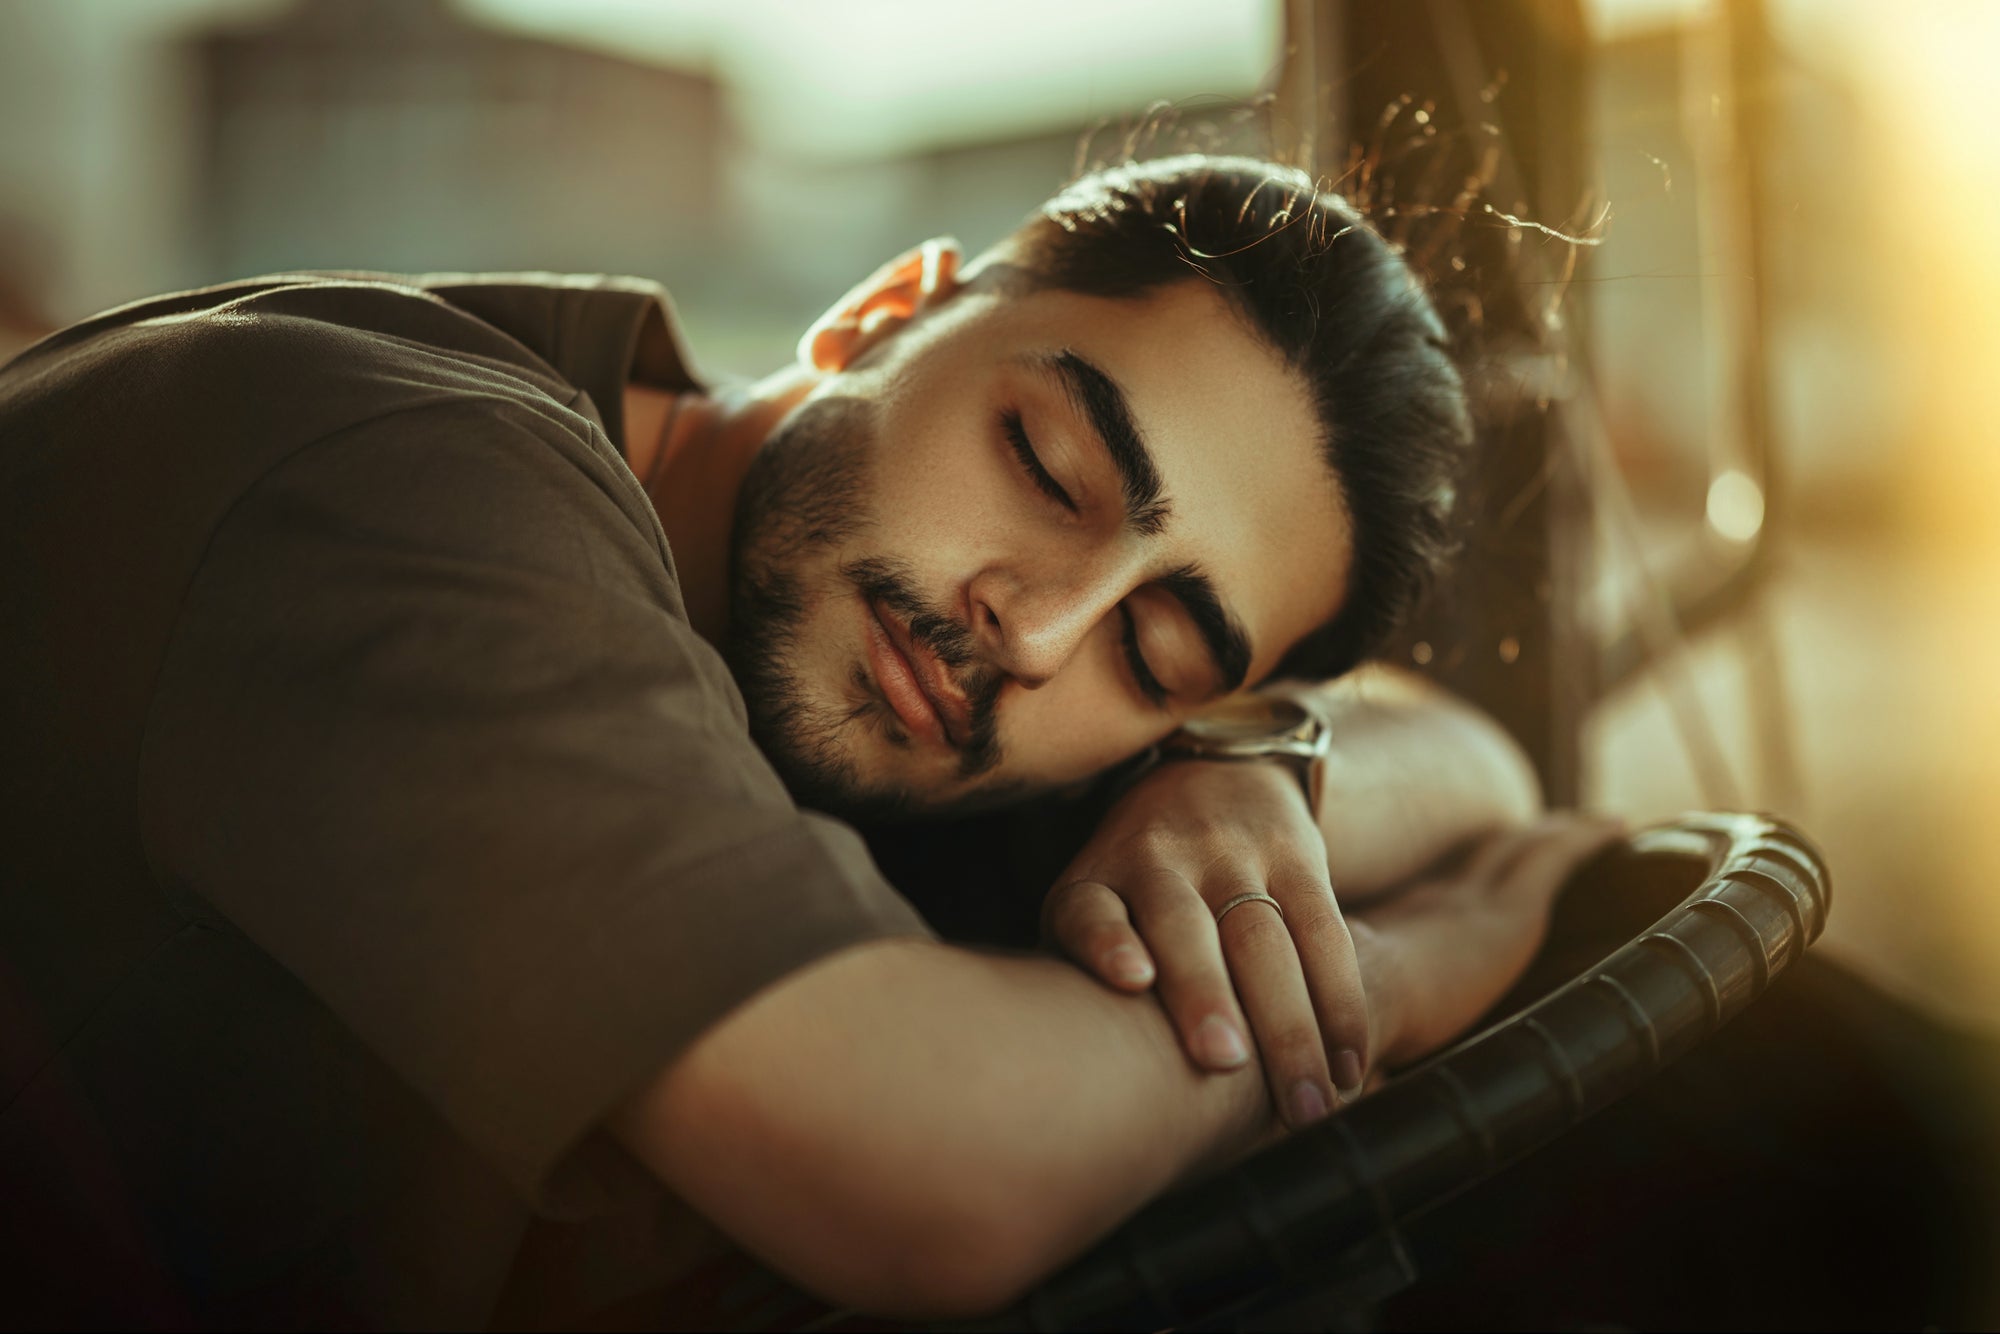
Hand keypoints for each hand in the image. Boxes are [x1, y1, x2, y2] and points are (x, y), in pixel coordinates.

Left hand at [1042, 759, 1366, 1128]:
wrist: (1212, 772)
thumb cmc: (1135, 891)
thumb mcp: (1093, 908)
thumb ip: (1087, 976)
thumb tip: (1088, 1091)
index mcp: (1096, 882)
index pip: (1089, 911)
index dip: (1105, 942)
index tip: (1131, 980)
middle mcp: (1159, 861)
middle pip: (1182, 927)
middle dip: (1204, 993)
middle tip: (1224, 1062)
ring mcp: (1231, 853)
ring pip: (1263, 937)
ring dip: (1290, 1024)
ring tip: (1308, 1104)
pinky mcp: (1296, 854)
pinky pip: (1324, 930)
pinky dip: (1341, 1002)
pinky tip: (1348, 1065)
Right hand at [1353, 813, 1626, 1070]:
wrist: (1343, 1012)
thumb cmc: (1334, 1035)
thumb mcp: (1345, 1030)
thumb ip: (1361, 1043)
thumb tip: (1355, 1089)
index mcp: (1390, 929)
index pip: (1436, 887)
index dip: (1463, 868)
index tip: (1483, 858)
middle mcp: (1430, 902)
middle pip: (1481, 855)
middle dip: (1514, 841)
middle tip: (1551, 827)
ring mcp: (1469, 902)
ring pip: (1520, 847)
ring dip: (1554, 833)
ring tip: (1593, 824)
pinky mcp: (1510, 916)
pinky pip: (1554, 859)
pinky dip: (1584, 840)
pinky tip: (1615, 828)